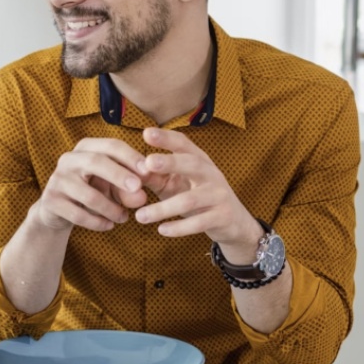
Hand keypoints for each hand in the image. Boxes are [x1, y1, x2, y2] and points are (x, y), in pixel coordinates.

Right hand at [33, 138, 149, 232]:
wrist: (58, 210)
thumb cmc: (92, 190)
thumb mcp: (112, 186)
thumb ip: (128, 188)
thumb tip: (142, 197)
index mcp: (86, 147)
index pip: (111, 145)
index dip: (130, 157)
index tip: (148, 171)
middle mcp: (69, 159)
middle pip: (96, 161)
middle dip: (120, 175)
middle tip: (139, 189)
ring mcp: (57, 179)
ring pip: (89, 195)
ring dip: (111, 209)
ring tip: (124, 218)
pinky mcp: (50, 201)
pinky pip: (78, 214)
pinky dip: (97, 222)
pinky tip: (109, 225)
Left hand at [132, 128, 260, 260]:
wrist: (233, 222)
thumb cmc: (198, 198)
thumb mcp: (178, 184)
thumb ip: (156, 177)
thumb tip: (130, 170)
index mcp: (200, 161)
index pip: (183, 144)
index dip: (166, 138)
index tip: (146, 132)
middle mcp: (211, 174)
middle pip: (191, 164)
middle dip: (170, 162)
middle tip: (147, 162)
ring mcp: (219, 195)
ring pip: (189, 200)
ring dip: (162, 209)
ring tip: (139, 216)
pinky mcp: (222, 216)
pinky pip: (198, 223)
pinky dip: (179, 227)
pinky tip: (162, 230)